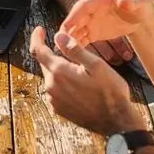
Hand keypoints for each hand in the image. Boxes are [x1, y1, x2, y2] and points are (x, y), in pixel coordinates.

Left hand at [29, 26, 147, 135]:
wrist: (116, 122)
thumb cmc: (110, 92)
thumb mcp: (97, 65)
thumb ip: (74, 50)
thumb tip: (58, 36)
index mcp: (59, 72)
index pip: (38, 51)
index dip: (37, 38)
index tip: (39, 30)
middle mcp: (52, 87)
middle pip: (45, 64)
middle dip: (52, 54)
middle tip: (68, 51)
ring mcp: (54, 101)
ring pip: (50, 78)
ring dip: (58, 71)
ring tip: (78, 71)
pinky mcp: (59, 110)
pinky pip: (55, 91)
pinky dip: (62, 84)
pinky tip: (77, 86)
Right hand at [61, 0, 153, 64]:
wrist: (141, 17)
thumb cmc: (140, 7)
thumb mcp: (140, 3)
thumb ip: (132, 3)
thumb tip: (123, 1)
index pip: (83, 6)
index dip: (74, 16)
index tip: (66, 27)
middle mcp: (91, 9)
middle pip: (75, 19)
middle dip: (67, 30)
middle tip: (60, 43)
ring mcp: (91, 21)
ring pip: (76, 30)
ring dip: (69, 40)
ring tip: (64, 52)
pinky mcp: (93, 32)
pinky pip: (82, 39)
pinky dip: (77, 46)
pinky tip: (73, 56)